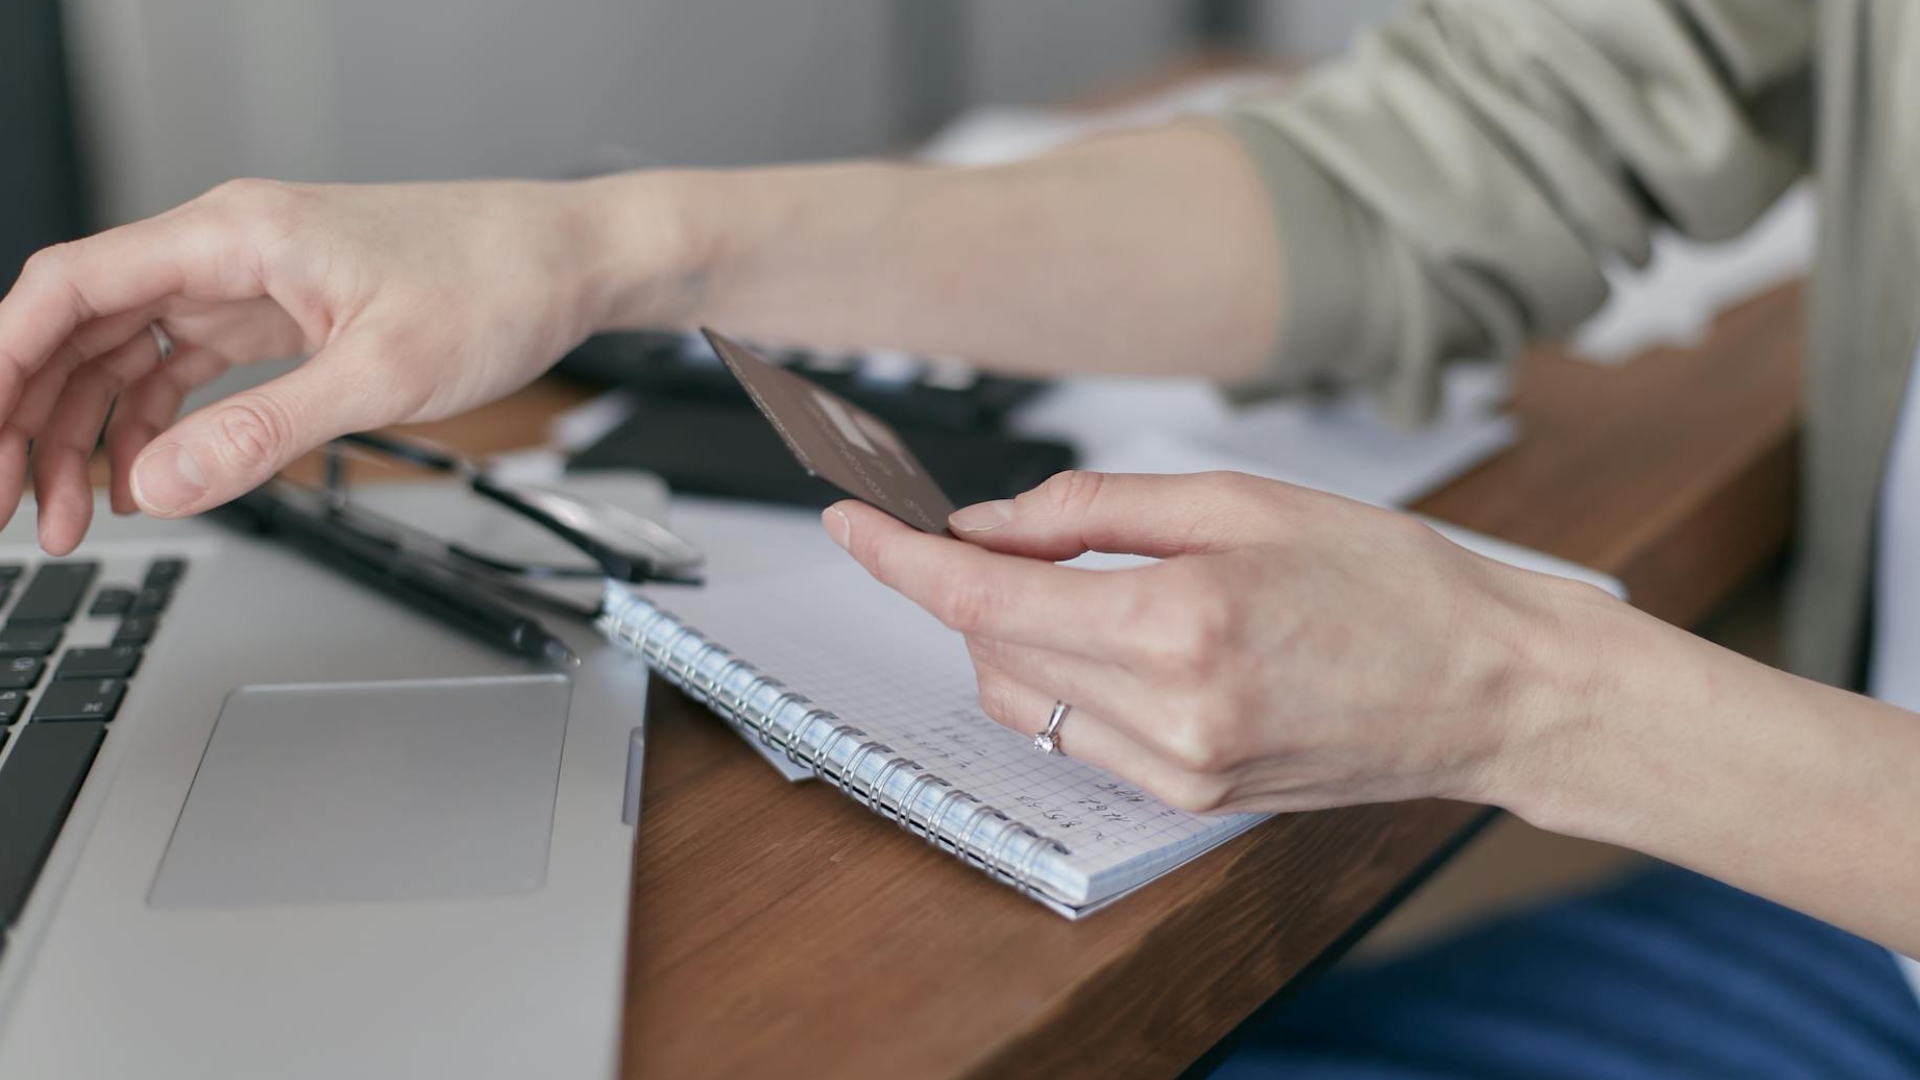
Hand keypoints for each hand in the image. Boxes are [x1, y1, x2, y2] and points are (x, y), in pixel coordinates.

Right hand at [0, 176, 687, 552]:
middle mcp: (230, 248)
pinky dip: (159, 422)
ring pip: (131, 352)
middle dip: (35, 416)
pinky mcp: (285, 314)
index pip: (71, 287)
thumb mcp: (381, 374)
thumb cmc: (498, 284)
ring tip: (76, 519)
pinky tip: (150, 479)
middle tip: (15, 507)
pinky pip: (189, 365)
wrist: (572, 262)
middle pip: (84, 326)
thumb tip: (162, 483)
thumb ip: (266, 431)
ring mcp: (255, 281)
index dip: (3, 365)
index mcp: (236, 235)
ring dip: (94, 431)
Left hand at [826, 470, 1613, 814]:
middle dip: (967, 588)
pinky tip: (1116, 638)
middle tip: (994, 532)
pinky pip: (1080, 738)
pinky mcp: (1193, 800)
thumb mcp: (1241, 501)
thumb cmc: (1391, 582)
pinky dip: (1067, 681)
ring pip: (1026, 703)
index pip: (982, 598)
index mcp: (1180, 624)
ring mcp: (1180, 771)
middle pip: (990, 653)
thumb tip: (992, 524)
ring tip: (1072, 581)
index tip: (850, 522)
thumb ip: (1097, 512)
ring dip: (1011, 638)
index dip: (898, 558)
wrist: (1488, 687)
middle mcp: (1171, 715)